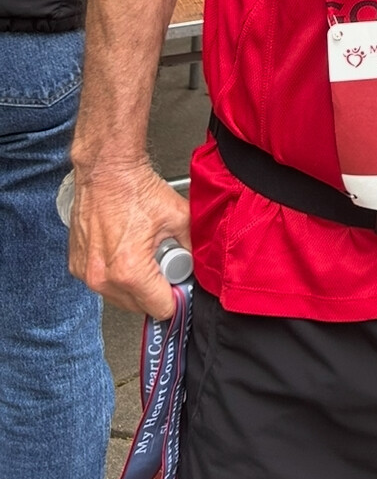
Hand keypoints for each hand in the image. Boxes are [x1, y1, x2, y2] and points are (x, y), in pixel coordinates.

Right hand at [69, 161, 190, 318]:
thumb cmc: (135, 189)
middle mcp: (103, 277)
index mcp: (130, 270)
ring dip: (135, 285)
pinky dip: (116, 275)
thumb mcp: (179, 218)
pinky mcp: (77, 266)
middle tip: (164, 264)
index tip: (180, 284)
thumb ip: (193, 248)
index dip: (176, 297)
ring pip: (120, 298)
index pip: (160, 308)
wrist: (106, 171)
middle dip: (156, 290)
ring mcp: (87, 273)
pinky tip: (126, 251)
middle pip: (139, 307)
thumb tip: (197, 267)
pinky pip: (103, 284)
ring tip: (144, 255)